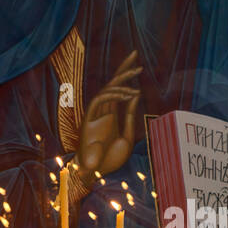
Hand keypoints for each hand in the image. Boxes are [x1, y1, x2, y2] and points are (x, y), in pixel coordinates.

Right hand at [78, 49, 142, 175]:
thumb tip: (135, 94)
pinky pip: (100, 100)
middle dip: (123, 68)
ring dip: (122, 80)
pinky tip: (127, 93)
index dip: (127, 77)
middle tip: (134, 54)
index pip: (120, 91)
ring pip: (107, 89)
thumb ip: (129, 116)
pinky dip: (113, 94)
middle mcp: (104, 112)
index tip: (138, 64)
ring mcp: (96, 115)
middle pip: (113, 84)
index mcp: (112, 116)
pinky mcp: (89, 119)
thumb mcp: (127, 137)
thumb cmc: (110, 159)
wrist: (96, 174)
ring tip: (136, 73)